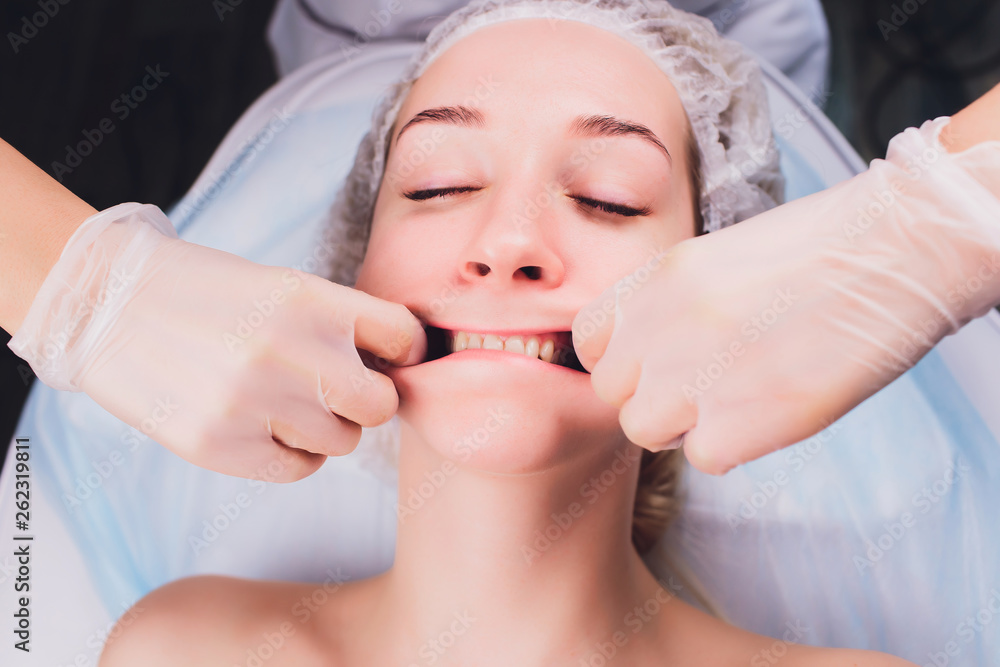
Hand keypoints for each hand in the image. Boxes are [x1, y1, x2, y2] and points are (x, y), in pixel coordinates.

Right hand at [10, 204, 425, 480]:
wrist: (110, 304)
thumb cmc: (208, 296)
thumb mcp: (281, 287)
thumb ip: (339, 325)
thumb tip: (397, 371)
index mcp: (310, 299)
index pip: (403, 337)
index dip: (404, 353)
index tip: (390, 361)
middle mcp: (290, 350)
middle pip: (382, 405)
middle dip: (367, 402)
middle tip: (337, 391)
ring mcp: (255, 401)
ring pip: (342, 442)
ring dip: (325, 428)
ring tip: (284, 402)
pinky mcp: (222, 446)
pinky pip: (300, 469)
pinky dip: (293, 454)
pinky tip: (264, 427)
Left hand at [572, 118, 999, 474]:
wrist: (895, 252)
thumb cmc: (820, 251)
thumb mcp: (717, 260)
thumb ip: (668, 307)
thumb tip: (648, 355)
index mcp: (655, 279)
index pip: (587, 340)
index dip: (619, 362)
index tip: (651, 367)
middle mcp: (662, 325)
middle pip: (612, 393)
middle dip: (650, 397)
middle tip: (702, 389)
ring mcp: (695, 373)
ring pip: (644, 429)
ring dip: (683, 426)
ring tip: (735, 401)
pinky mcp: (740, 420)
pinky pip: (703, 457)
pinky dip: (733, 446)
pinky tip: (768, 412)